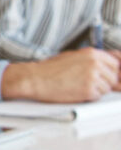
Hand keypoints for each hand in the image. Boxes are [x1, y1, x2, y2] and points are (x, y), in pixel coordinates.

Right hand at [2, 48, 120, 102]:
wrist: (36, 78)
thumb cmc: (50, 69)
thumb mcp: (73, 56)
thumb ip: (92, 59)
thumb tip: (108, 65)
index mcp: (91, 53)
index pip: (115, 63)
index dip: (109, 71)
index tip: (104, 75)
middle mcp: (94, 63)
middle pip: (113, 76)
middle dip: (104, 81)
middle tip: (88, 82)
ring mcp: (93, 77)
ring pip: (107, 88)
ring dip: (97, 89)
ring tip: (80, 86)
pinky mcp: (89, 90)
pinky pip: (99, 96)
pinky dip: (90, 96)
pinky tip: (77, 91)